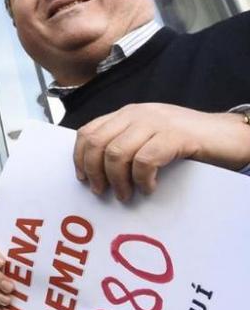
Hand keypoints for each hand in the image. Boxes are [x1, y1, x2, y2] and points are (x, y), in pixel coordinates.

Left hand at [74, 103, 249, 200]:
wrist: (228, 135)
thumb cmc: (187, 142)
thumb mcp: (149, 137)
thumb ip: (125, 144)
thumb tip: (95, 171)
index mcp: (127, 114)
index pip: (88, 132)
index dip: (80, 157)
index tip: (83, 178)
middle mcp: (138, 114)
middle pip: (97, 143)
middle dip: (94, 171)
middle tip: (102, 191)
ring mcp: (157, 122)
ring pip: (117, 153)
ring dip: (117, 180)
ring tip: (126, 195)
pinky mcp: (176, 135)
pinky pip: (145, 160)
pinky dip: (143, 179)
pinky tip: (149, 187)